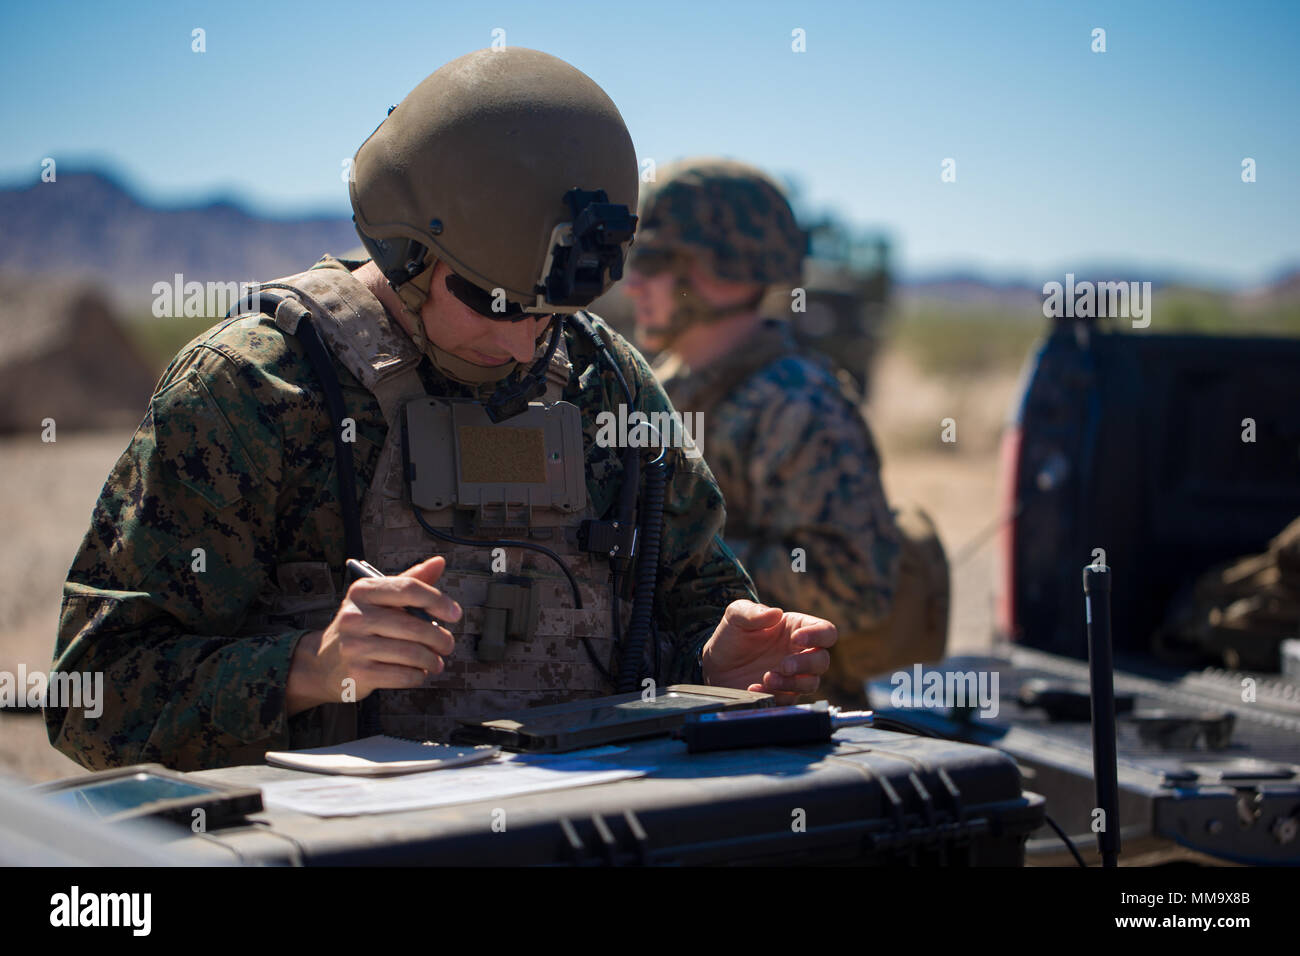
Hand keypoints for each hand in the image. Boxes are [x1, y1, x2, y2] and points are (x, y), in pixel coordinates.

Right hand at [286, 556, 461, 714]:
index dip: (438, 600)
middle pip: (413, 626)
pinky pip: (402, 675)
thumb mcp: (380, 600)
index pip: (408, 588)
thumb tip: (439, 562)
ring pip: (411, 653)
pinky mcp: (358, 673)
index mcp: (363, 591)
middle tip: (448, 645)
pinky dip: (417, 675)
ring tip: (436, 661)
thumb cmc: (363, 626)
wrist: (324, 663)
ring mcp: (354, 646)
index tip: (454, 614)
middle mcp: (355, 616)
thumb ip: (410, 581)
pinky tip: (418, 672)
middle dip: (439, 638)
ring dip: (432, 659)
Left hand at [700, 600, 836, 704]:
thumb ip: (752, 612)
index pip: (825, 631)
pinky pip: (790, 700)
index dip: (818, 636)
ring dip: (792, 683)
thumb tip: (775, 613)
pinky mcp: (783, 694)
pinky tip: (754, 688)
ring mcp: (793, 676)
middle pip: (823, 660)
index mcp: (797, 629)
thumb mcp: (736, 616)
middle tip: (783, 665)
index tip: (797, 639)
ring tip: (767, 678)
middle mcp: (799, 653)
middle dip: (805, 664)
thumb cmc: (731, 636)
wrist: (715, 666)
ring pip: (811, 683)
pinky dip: (774, 695)